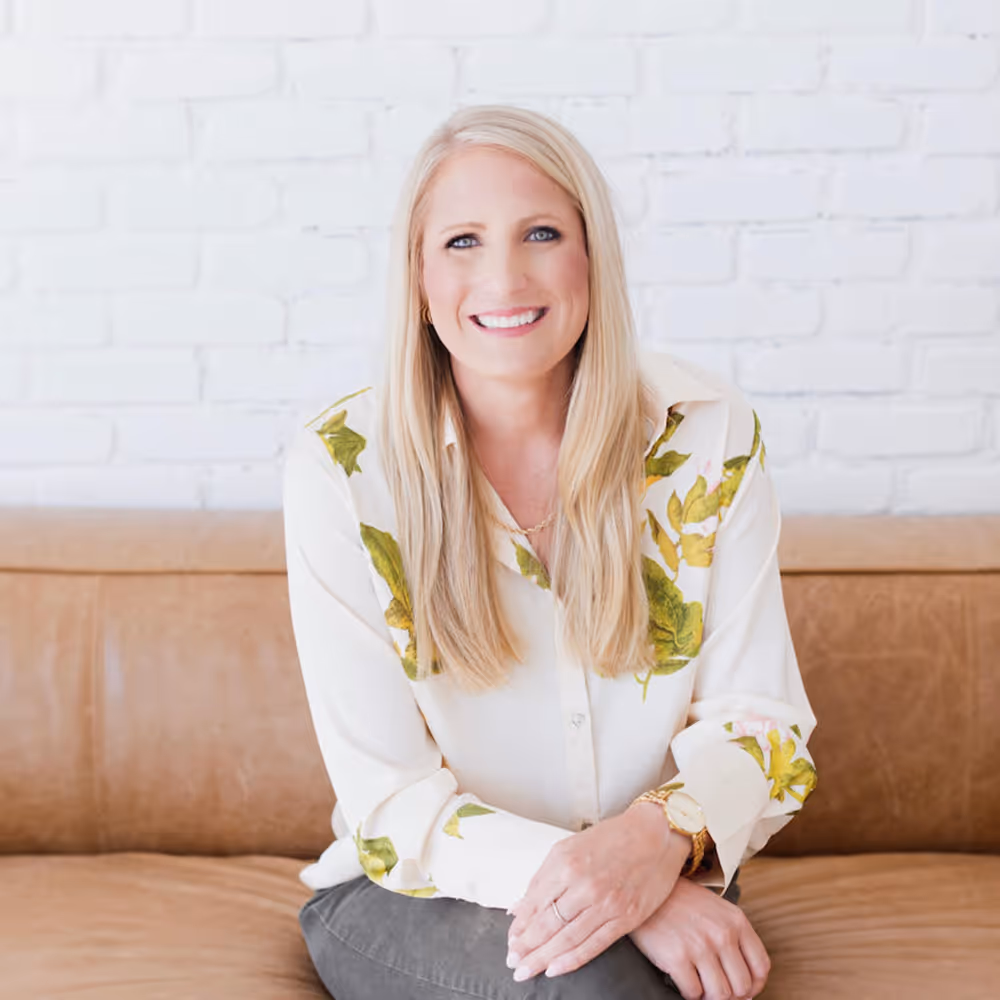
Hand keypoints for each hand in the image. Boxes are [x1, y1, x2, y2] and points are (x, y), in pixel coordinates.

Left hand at [505, 803, 690, 980]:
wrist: (655, 833)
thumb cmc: (611, 838)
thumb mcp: (570, 847)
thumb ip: (544, 878)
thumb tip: (519, 908)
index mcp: (566, 862)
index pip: (534, 903)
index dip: (520, 926)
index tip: (511, 940)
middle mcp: (583, 883)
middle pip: (547, 924)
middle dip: (526, 948)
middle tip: (512, 963)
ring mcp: (606, 902)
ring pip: (567, 938)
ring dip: (543, 958)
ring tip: (526, 970)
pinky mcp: (626, 917)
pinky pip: (594, 945)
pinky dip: (572, 960)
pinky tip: (555, 969)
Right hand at [629, 876, 769, 999]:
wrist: (644, 887)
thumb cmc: (679, 900)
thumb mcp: (715, 909)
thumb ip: (732, 938)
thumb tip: (744, 983)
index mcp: (736, 920)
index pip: (761, 967)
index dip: (754, 986)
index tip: (743, 990)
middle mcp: (722, 933)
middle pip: (742, 986)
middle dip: (730, 994)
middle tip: (716, 988)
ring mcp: (700, 946)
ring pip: (720, 995)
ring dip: (709, 996)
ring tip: (700, 985)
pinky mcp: (677, 958)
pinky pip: (693, 993)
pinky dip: (689, 993)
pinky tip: (683, 979)